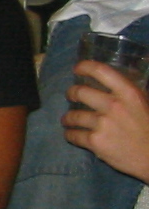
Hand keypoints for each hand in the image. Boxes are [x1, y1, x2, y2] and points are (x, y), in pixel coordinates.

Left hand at [63, 61, 148, 181]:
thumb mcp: (145, 104)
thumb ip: (128, 94)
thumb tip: (110, 83)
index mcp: (129, 94)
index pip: (101, 71)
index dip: (85, 67)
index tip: (77, 69)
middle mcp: (114, 106)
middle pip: (80, 92)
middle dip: (71, 93)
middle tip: (71, 96)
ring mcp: (103, 124)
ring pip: (73, 116)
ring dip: (67, 117)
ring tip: (68, 119)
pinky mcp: (95, 142)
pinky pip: (73, 135)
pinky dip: (70, 134)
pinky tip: (71, 134)